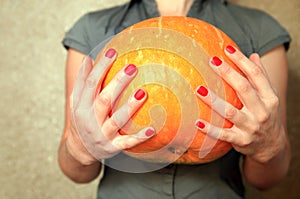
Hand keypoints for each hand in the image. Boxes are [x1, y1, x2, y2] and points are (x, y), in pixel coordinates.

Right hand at [66, 48, 154, 164]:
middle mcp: (90, 121)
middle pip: (104, 100)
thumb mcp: (76, 102)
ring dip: (130, 107)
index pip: (90, 84)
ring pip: (117, 120)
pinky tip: (152, 129)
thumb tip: (88, 58)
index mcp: (81, 107)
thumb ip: (82, 82)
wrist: (80, 150)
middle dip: (118, 83)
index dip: (100, 68)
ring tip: (143, 92)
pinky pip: (127, 142)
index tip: (112, 52)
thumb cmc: (81, 120)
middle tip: (133, 67)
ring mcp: (102, 135)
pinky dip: (139, 137)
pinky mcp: (112, 147)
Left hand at [195, 45, 285, 162]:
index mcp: (269, 98)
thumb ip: (261, 77)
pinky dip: (210, 129)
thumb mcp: (269, 97)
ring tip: (199, 89)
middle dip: (228, 74)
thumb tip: (253, 55)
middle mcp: (262, 111)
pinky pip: (223, 134)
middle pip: (244, 89)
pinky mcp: (241, 140)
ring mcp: (251, 127)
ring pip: (230, 112)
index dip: (242, 60)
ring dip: (214, 100)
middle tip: (212, 61)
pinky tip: (197, 122)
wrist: (272, 146)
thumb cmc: (267, 115)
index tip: (227, 49)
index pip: (256, 75)